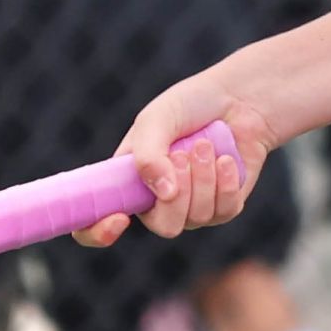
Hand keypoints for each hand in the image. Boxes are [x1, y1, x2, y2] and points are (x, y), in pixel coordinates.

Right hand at [72, 81, 280, 249]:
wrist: (235, 98)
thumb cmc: (188, 106)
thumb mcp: (156, 119)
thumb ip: (149, 154)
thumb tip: (164, 193)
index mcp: (128, 183)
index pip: (95, 224)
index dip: (98, 232)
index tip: (118, 220)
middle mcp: (158, 202)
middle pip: (163, 226)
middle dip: (179, 190)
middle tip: (183, 153)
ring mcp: (193, 208)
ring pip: (197, 217)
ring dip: (204, 176)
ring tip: (205, 144)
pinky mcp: (224, 206)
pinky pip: (225, 211)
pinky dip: (226, 181)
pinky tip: (226, 158)